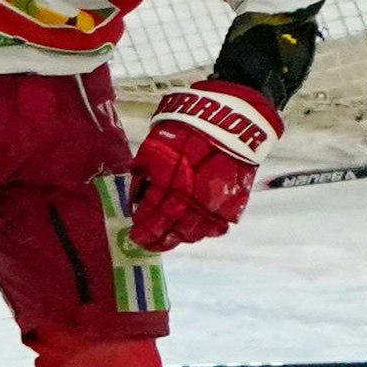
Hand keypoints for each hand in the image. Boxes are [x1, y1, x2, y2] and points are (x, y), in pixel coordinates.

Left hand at [127, 79, 276, 251]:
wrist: (230, 121)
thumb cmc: (187, 129)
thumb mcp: (155, 147)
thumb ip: (145, 174)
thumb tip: (136, 196)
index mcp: (169, 183)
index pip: (151, 213)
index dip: (142, 226)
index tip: (133, 232)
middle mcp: (191, 199)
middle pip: (171, 228)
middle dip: (155, 239)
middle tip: (145, 244)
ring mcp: (214, 204)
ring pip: (193, 233)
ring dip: (176, 239)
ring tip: (165, 240)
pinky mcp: (232, 204)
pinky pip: (215, 228)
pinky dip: (201, 233)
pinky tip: (192, 232)